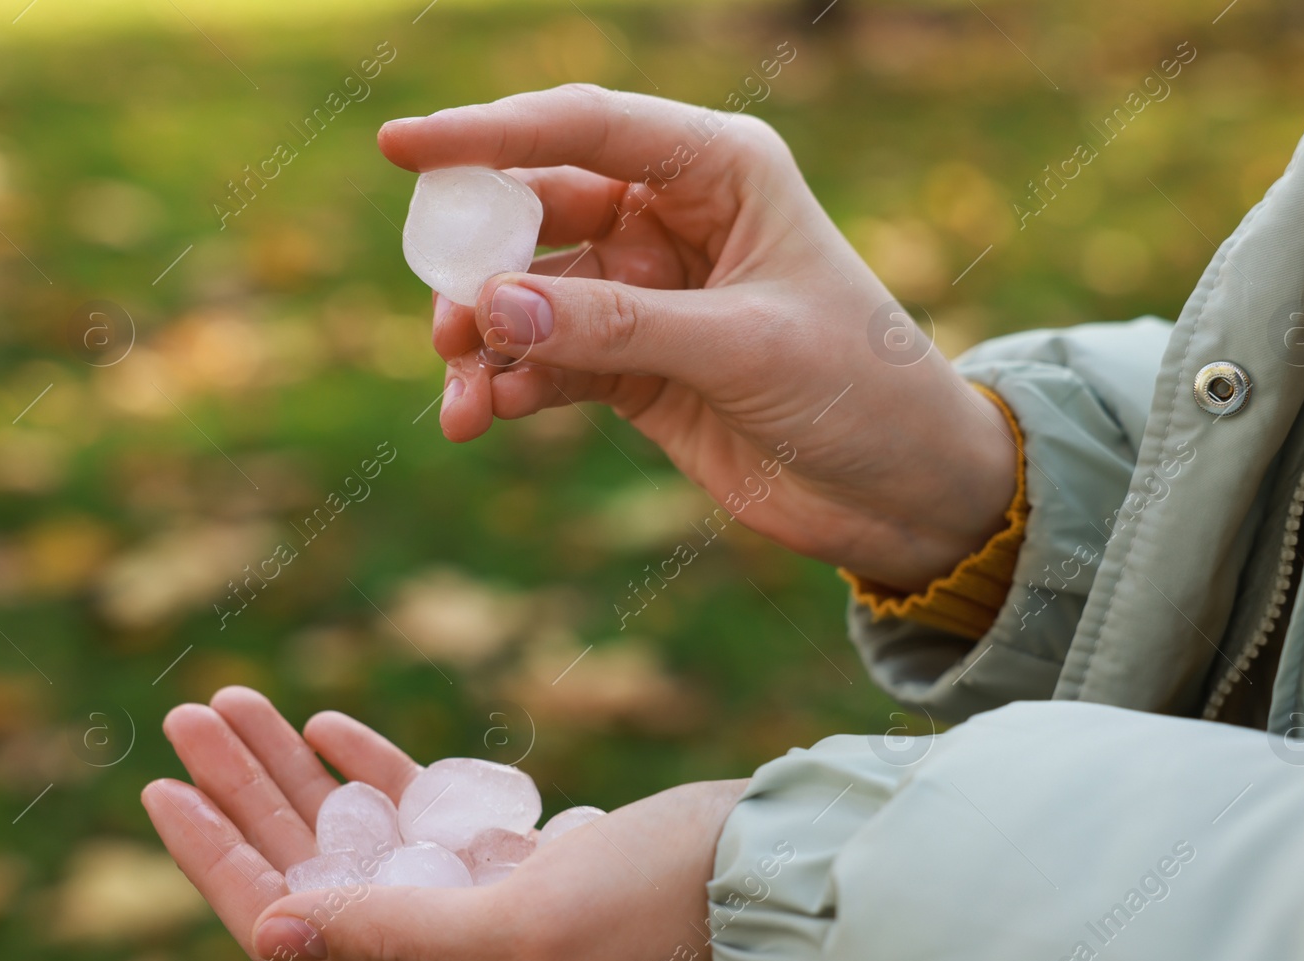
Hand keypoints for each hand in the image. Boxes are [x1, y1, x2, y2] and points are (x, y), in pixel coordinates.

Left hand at [142, 686, 746, 960]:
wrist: (761, 873)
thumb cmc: (653, 905)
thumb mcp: (519, 927)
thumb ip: (392, 933)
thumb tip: (268, 932)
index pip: (291, 930)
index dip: (218, 861)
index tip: (162, 789)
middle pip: (313, 874)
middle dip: (247, 795)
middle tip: (190, 717)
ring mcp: (477, 914)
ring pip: (358, 836)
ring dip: (297, 772)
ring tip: (236, 701)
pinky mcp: (512, 866)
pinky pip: (418, 817)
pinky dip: (372, 772)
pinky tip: (326, 728)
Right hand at [379, 85, 1017, 591]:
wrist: (902, 490)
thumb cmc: (858, 388)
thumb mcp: (743, 349)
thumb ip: (621, 327)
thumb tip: (493, 307)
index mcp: (720, 171)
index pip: (587, 128)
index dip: (490, 133)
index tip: (400, 148)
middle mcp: (674, 219)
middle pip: (541, 211)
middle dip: (482, 260)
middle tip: (445, 313)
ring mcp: (649, 295)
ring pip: (533, 297)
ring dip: (488, 340)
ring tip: (463, 393)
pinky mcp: (635, 366)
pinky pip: (549, 361)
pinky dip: (511, 385)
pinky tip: (485, 416)